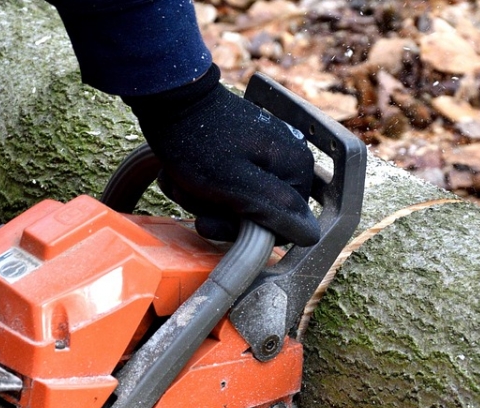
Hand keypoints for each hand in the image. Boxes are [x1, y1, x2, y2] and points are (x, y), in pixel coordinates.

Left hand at [125, 65, 319, 246]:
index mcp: (296, 167)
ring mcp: (264, 155)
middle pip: (257, 215)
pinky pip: (224, 186)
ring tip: (182, 180)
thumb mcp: (237, 185)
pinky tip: (181, 174)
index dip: (246, 231)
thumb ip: (276, 210)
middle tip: (192, 196)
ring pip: (235, 203)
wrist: (167, 99)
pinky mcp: (241, 152)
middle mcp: (287, 160)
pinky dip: (199, 186)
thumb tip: (312, 236)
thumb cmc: (199, 144)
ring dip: (202, 200)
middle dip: (218, 212)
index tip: (212, 220)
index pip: (282, 225)